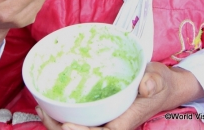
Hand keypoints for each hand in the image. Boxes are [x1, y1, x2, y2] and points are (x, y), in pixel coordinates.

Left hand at [36, 62, 203, 129]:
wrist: (162, 86)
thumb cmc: (160, 83)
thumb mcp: (160, 79)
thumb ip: (155, 81)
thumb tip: (146, 86)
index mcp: (124, 120)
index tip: (66, 125)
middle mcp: (112, 123)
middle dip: (61, 128)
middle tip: (43, 111)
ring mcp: (105, 118)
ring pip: (79, 127)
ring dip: (58, 123)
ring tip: (41, 107)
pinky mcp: (101, 110)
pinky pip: (80, 117)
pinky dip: (63, 114)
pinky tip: (51, 104)